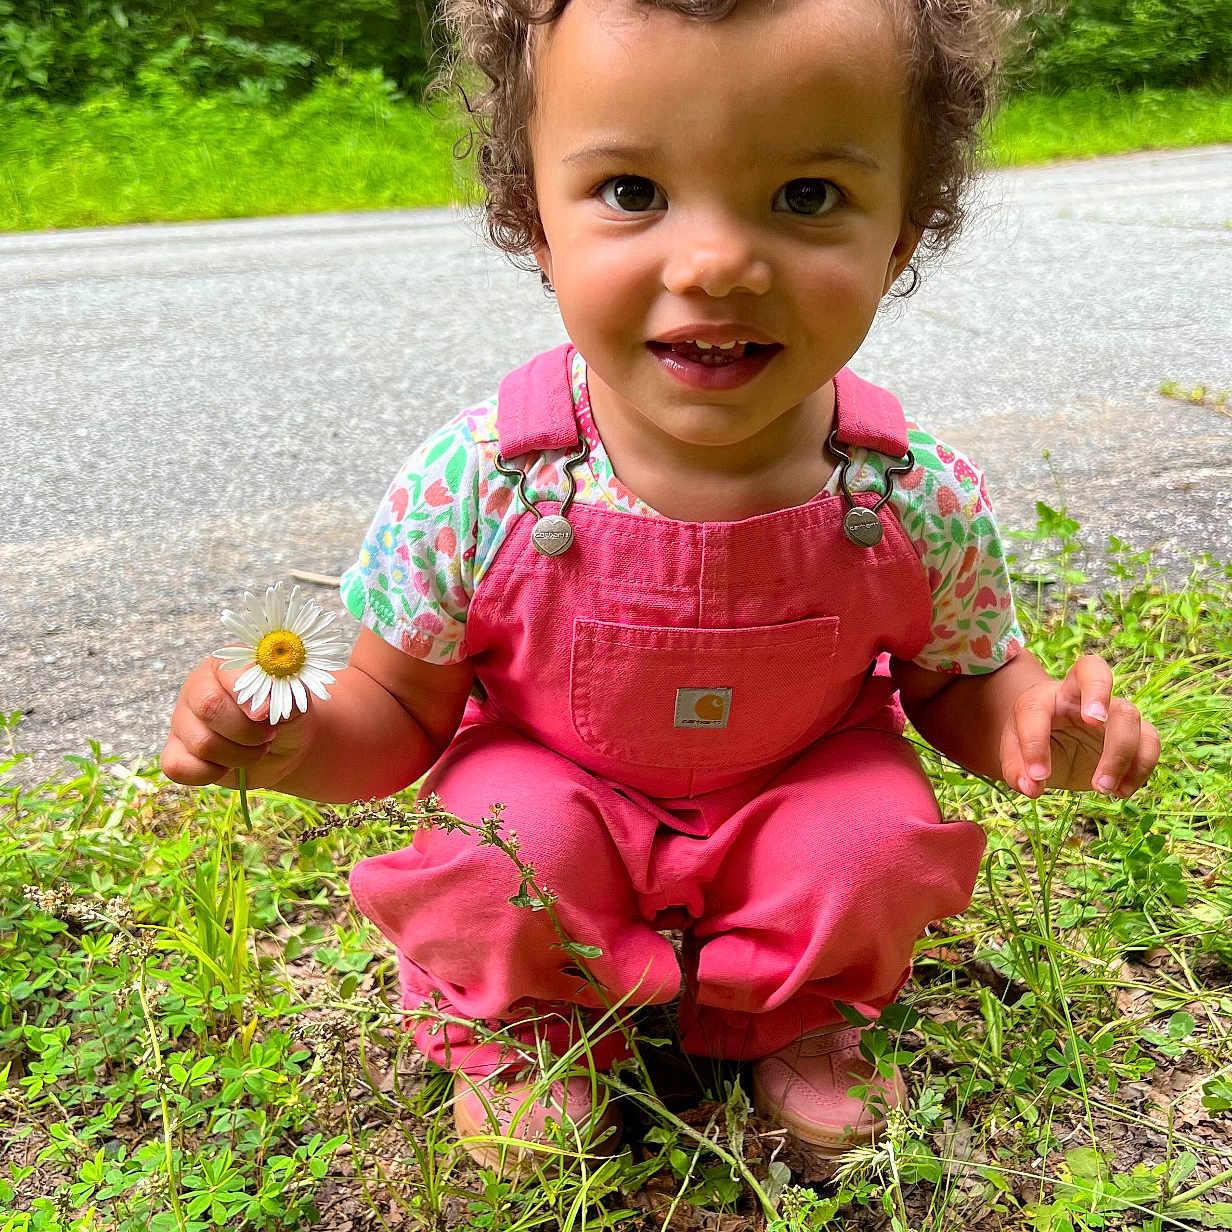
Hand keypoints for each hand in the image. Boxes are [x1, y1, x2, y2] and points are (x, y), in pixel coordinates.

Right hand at [161, 657, 311, 788]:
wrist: (284, 748)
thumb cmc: (285, 718)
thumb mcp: (293, 703)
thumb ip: (283, 695)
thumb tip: (264, 702)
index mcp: (227, 666)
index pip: (227, 673)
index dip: (248, 697)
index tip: (266, 715)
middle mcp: (198, 688)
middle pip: (209, 707)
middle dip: (247, 731)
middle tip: (268, 736)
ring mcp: (182, 720)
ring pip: (202, 743)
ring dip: (239, 756)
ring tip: (255, 749)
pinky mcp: (175, 752)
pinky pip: (179, 767)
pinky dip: (211, 774)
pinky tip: (228, 766)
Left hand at [1000, 654, 1159, 798]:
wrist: (1058, 742)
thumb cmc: (1034, 744)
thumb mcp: (1015, 755)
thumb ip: (1016, 769)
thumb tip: (1031, 787)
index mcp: (1043, 697)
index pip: (1035, 708)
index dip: (1034, 741)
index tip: (1038, 776)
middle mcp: (1078, 694)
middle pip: (1094, 670)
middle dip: (1096, 691)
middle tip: (1094, 722)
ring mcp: (1110, 711)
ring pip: (1127, 714)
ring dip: (1119, 753)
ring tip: (1101, 788)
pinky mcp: (1134, 732)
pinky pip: (1150, 740)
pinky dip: (1141, 767)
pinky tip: (1121, 791)